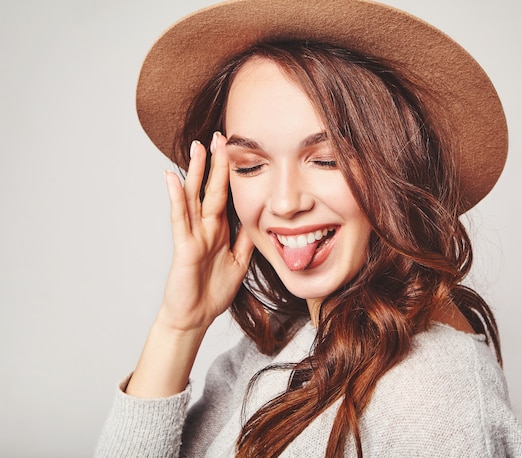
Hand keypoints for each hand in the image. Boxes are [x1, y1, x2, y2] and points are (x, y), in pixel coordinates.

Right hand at [160, 132, 253, 331]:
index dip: (229, 173)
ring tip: (196, 147)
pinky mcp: (184, 246)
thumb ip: (245, 241)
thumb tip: (260, 222)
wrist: (195, 316)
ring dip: (194, 171)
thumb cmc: (213, 291)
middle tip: (217, 136)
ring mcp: (193, 234)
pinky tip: (172, 178)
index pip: (224, 195)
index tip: (235, 150)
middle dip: (214, 163)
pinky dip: (176, 197)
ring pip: (193, 197)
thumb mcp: (239, 262)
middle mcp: (205, 227)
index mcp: (219, 230)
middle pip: (209, 188)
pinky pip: (179, 218)